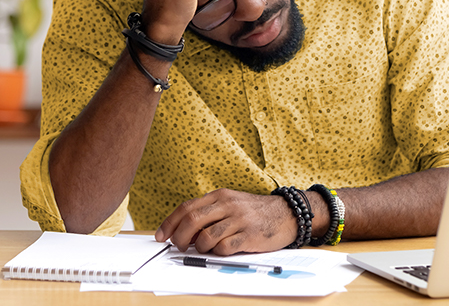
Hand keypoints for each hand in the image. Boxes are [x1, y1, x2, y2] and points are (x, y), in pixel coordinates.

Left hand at [155, 189, 297, 255]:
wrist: (287, 214)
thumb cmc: (255, 212)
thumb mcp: (231, 204)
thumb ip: (209, 213)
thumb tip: (184, 231)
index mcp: (220, 195)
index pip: (186, 207)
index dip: (169, 222)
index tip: (160, 235)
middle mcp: (228, 205)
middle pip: (192, 220)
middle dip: (179, 237)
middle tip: (178, 246)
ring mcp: (239, 220)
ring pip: (206, 236)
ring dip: (199, 247)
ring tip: (203, 249)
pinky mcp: (249, 236)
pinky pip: (224, 247)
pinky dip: (217, 252)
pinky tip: (221, 250)